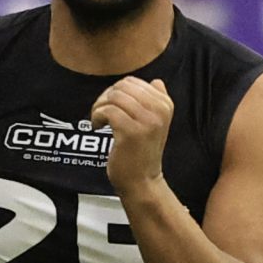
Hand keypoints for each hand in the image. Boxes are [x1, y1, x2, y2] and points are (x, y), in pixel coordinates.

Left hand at [91, 75, 172, 197]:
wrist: (142, 181)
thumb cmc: (142, 152)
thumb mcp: (155, 123)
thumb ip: (154, 101)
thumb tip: (156, 81)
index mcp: (165, 104)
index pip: (133, 82)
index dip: (116, 91)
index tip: (112, 107)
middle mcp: (159, 110)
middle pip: (121, 86)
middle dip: (106, 97)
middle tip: (102, 114)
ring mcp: (146, 121)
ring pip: (113, 97)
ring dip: (99, 107)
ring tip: (99, 120)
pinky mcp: (131, 131)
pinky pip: (107, 110)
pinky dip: (97, 117)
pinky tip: (98, 127)